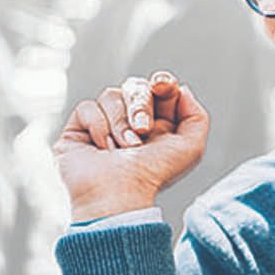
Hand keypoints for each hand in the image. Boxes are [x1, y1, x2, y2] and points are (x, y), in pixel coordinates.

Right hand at [55, 71, 209, 220]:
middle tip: (142, 129)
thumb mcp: (191, 148)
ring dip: (121, 122)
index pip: (157, 87)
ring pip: (111, 95)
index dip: (162, 82)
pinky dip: (98, 126)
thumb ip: (196, 116)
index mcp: (156, 124)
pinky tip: (103, 149)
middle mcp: (129, 122)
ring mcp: (102, 125)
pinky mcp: (78, 129)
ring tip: (123, 147)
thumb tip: (181, 90)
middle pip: (135, 86)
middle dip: (141, 104)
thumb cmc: (153, 176)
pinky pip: (88, 107)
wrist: (120, 192)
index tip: (163, 86)